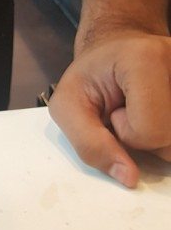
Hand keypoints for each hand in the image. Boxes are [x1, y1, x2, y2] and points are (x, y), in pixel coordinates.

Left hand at [49, 29, 170, 186]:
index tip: (115, 111)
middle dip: (146, 139)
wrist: (116, 52)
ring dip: (160, 138)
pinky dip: (167, 134)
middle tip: (130, 111)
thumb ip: (89, 143)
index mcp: (145, 60)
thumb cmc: (91, 76)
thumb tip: (129, 178)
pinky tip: (157, 114)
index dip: (127, 133)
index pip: (151, 131)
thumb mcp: (68, 104)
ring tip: (143, 112)